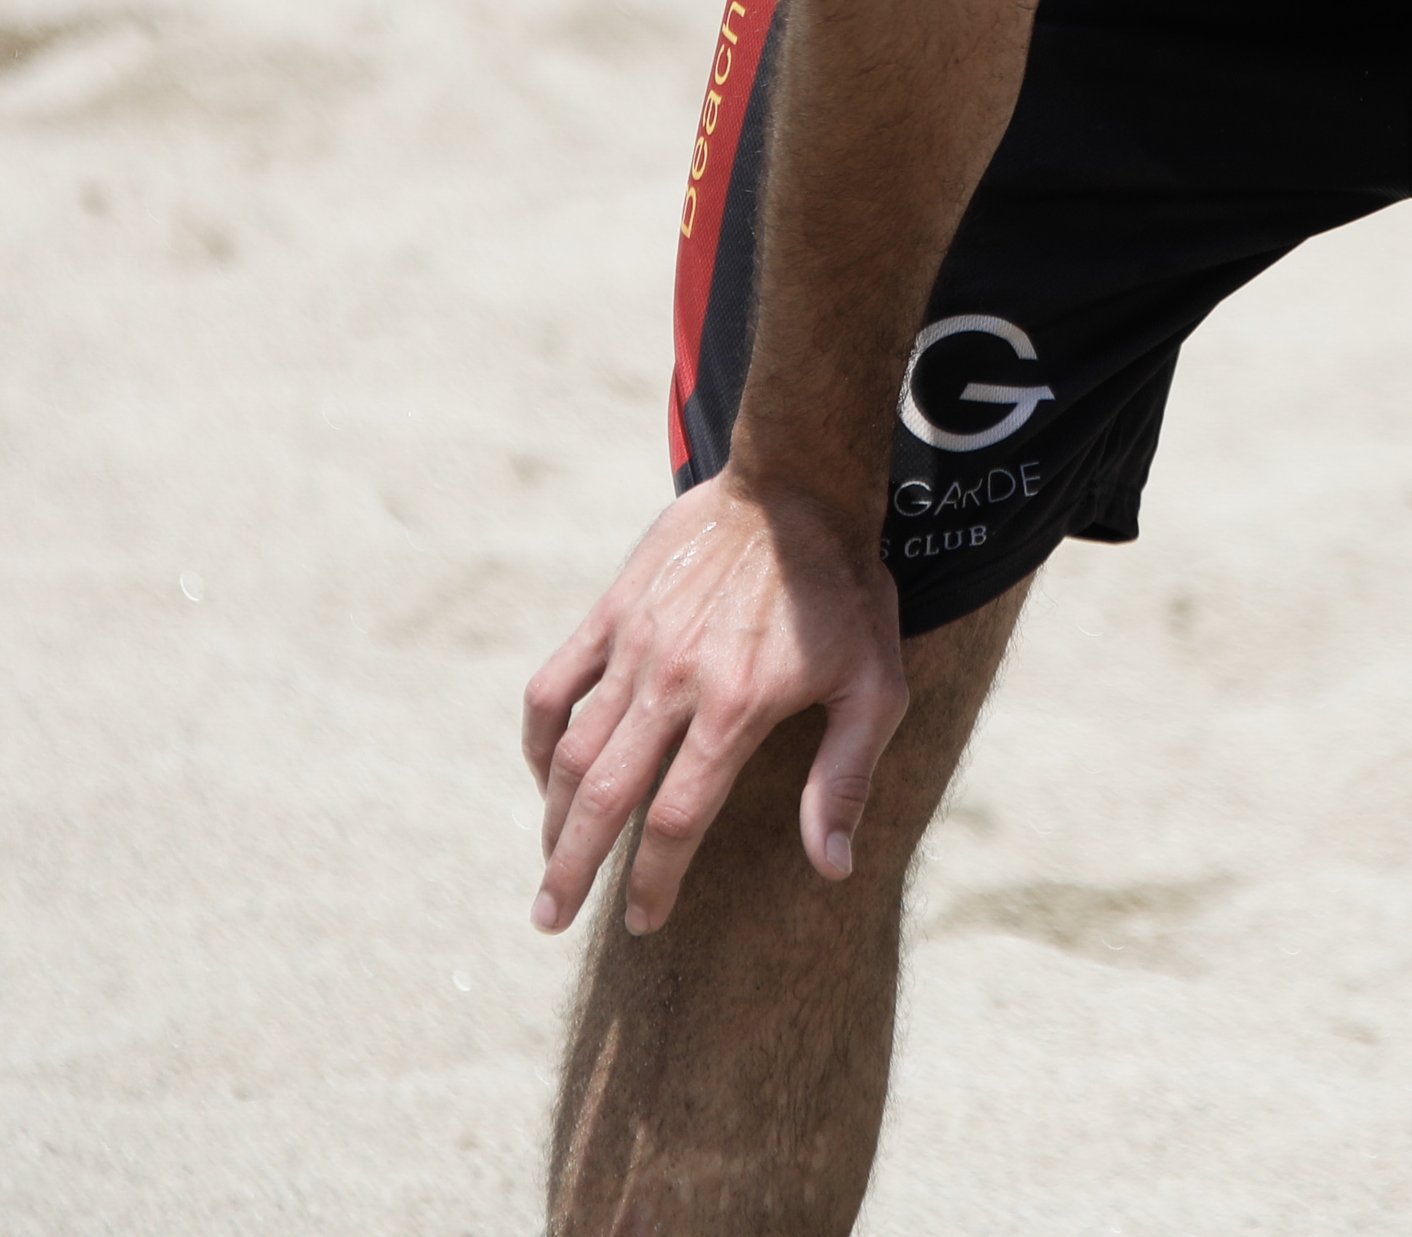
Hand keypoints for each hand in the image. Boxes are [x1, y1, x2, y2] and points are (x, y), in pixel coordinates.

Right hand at [522, 471, 906, 939]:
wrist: (797, 489)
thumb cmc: (844, 595)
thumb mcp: (874, 686)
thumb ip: (846, 778)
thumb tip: (831, 866)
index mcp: (735, 708)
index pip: (676, 819)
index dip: (655, 880)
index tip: (644, 921)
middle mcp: (673, 681)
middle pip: (603, 796)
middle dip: (572, 867)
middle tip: (550, 918)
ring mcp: (634, 644)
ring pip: (569, 748)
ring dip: (550, 815)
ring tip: (546, 863)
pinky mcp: (611, 611)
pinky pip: (552, 684)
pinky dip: (537, 736)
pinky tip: (544, 774)